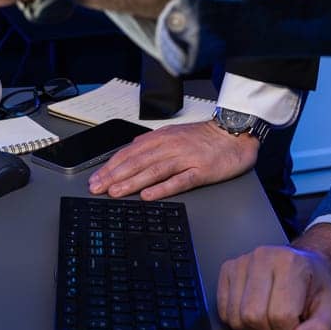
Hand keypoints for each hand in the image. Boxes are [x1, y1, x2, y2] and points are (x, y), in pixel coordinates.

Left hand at [87, 119, 259, 200]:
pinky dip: (162, 188)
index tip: (96, 178)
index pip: (130, 152)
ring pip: (153, 170)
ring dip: (132, 182)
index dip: (110, 166)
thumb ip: (152, 144)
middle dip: (114, 176)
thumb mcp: (174, 135)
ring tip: (116, 192)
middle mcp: (170, 147)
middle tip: (97, 188)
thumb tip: (129, 152)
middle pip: (137, 162)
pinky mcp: (201, 171)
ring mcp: (185, 159)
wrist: (234, 134)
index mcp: (162, 138)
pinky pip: (179, 180)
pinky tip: (149, 196)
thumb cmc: (204, 138)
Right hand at [215, 227, 330, 329]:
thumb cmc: (317, 288)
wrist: (306, 265)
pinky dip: (239, 321)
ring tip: (270, 318)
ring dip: (254, 329)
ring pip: (236, 317)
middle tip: (284, 325)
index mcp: (291, 264)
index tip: (298, 329)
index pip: (281, 315)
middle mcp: (263, 257)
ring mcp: (242, 261)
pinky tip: (255, 311)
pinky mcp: (228, 269)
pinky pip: (223, 311)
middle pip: (253, 316)